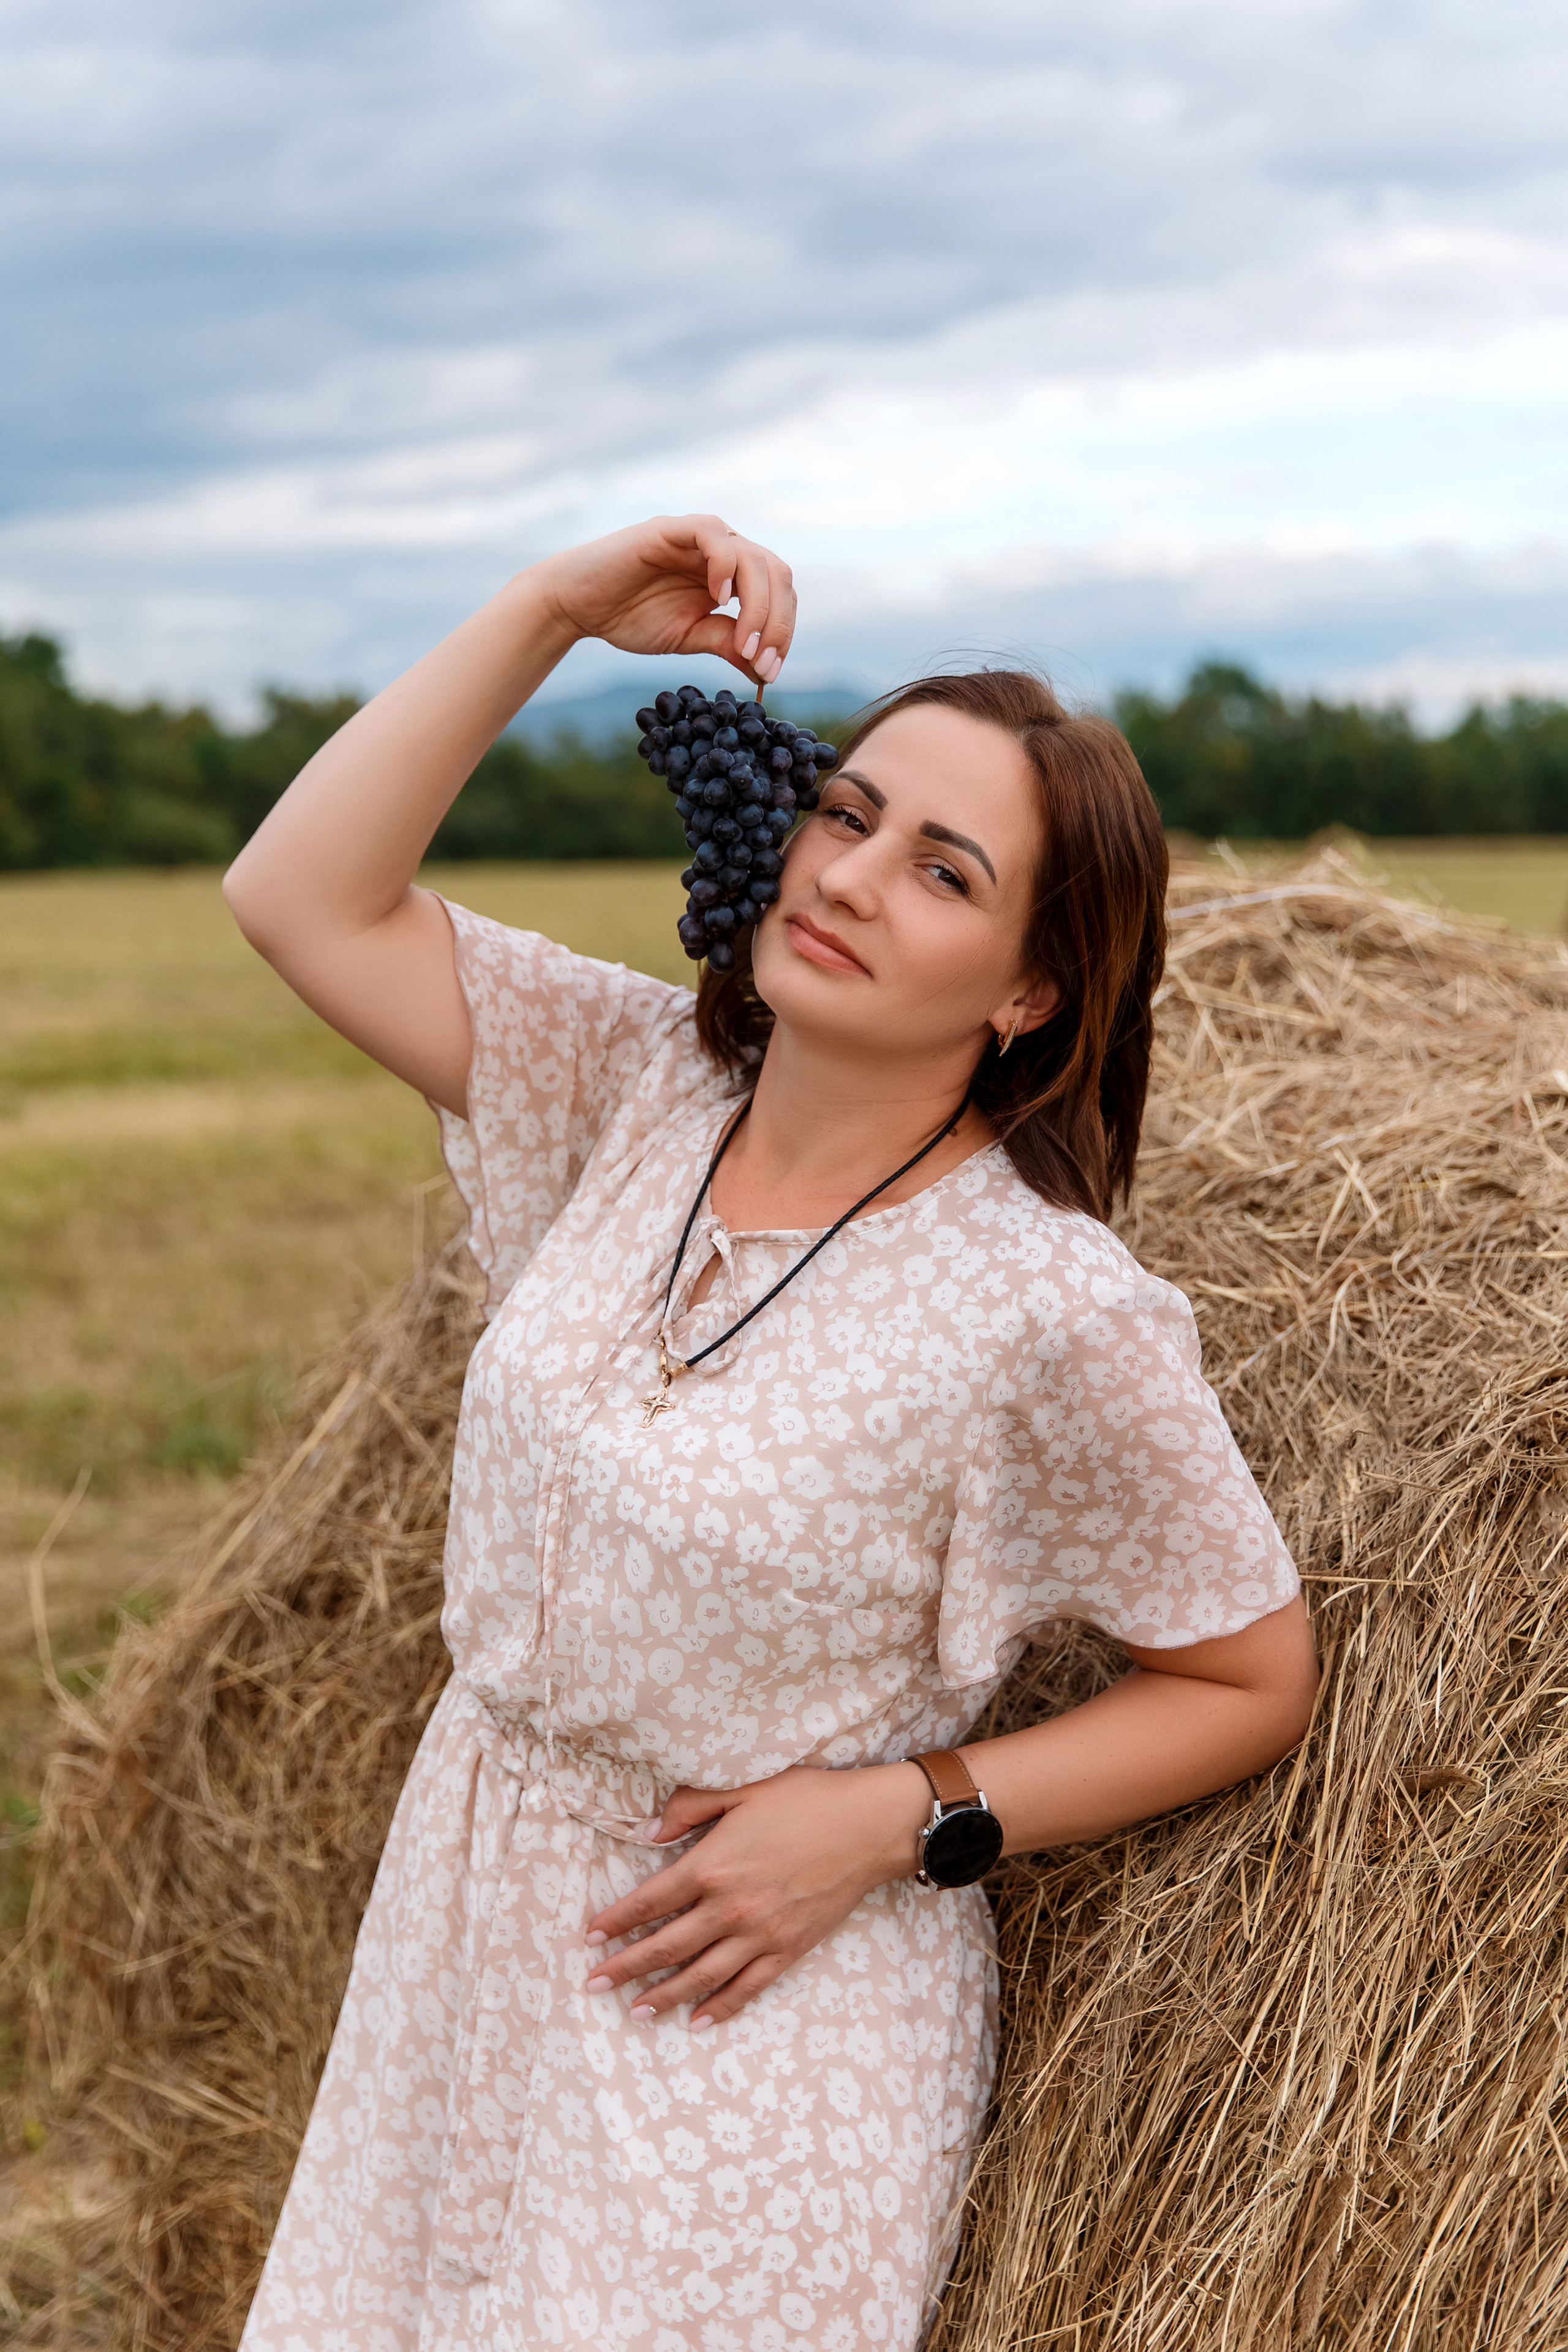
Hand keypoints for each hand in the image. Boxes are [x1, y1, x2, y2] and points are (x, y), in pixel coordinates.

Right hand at [532, 513, 795, 686]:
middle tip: (760, 661)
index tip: (768, 673)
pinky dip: (725, 566)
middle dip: (778, 623)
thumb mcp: (690, 638)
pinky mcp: (672, 528)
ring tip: (742, 643)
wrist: (579, 606)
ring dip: (757, 606)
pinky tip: (719, 599)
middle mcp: (723, 553)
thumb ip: (727, 644)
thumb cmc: (630, 618)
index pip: (778, 595)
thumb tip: (764, 670)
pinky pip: (714, 534)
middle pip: (777, 575)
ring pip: (754, 558)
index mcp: (732, 578)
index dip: (782, 632)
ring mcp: (700, 538)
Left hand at [583, 1761, 929, 2029]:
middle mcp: (729, 1908)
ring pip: (700, 1975)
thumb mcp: (742, 1789)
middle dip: (626, 1968)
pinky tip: (698, 2021)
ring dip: (663, 1996)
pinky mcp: (788, 1950)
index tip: (590, 1939)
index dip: (615, 1921)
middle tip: (595, 1985)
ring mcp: (760, 1934)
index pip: (649, 1901)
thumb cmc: (806, 1800)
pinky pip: (747, 1988)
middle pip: (666, 1946)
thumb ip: (690, 1808)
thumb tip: (648, 1832)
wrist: (868, 1826)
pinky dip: (720, 2008)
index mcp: (712, 1865)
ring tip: (635, 2011)